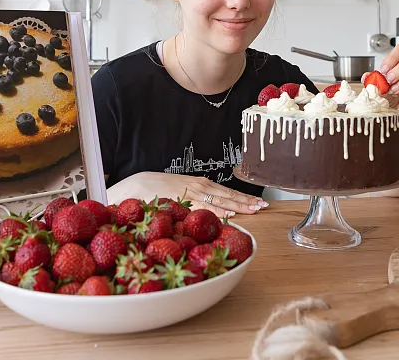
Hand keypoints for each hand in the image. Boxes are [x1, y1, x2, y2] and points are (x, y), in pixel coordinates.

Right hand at [106, 172, 267, 217]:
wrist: (134, 186)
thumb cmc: (157, 191)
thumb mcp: (179, 194)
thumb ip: (194, 201)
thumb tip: (211, 212)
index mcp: (200, 185)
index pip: (226, 193)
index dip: (243, 198)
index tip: (259, 203)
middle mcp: (198, 187)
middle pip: (227, 195)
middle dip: (246, 201)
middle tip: (264, 206)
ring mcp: (190, 193)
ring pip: (219, 200)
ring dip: (238, 205)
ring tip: (254, 209)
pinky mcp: (181, 201)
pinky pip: (202, 206)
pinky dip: (217, 209)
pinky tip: (228, 213)